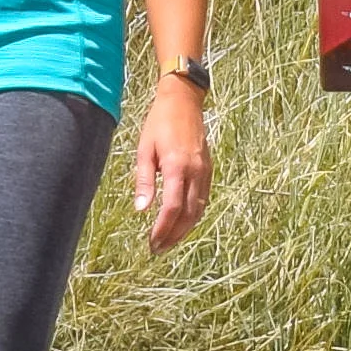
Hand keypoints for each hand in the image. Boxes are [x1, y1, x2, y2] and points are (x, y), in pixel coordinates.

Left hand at [132, 73, 210, 250]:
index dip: (163, 229)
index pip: (172, 208)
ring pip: (199, 209)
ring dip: (185, 229)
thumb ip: (144, 181)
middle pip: (188, 214)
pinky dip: (193, 215)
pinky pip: (203, 198)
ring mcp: (205, 171)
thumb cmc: (159, 123)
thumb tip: (141, 209)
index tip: (152, 242)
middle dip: (174, 235)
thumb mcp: (144, 150)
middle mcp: (195, 172)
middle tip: (158, 249)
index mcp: (177, 167)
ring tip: (169, 241)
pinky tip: (182, 222)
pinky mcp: (208, 169)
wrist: (183, 102)